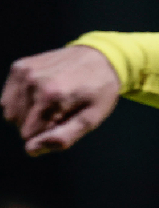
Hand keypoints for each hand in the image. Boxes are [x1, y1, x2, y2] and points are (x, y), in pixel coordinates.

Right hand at [2, 46, 120, 155]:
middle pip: (18, 124)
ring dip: (28, 114)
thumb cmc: (98, 92)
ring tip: (53, 102)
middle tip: (62, 109)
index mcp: (52, 96)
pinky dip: (21, 101)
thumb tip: (30, 149)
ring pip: (10, 112)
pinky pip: (7, 98)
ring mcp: (24, 72)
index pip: (29, 135)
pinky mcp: (19, 67)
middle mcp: (33, 81)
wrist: (100, 58)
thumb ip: (62, 138)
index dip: (47, 133)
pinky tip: (41, 94)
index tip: (66, 119)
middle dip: (38, 123)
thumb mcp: (91, 119)